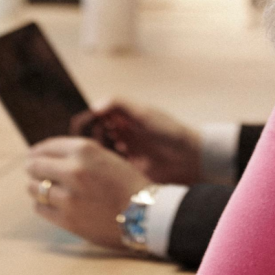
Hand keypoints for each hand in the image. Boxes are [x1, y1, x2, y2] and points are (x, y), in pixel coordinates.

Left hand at [24, 136, 151, 249]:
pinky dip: (42, 205)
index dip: (38, 151)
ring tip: (41, 188)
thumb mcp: (106, 157)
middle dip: (33, 168)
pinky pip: (40, 208)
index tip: (34, 155)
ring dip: (35, 187)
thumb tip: (48, 155)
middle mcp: (74, 171)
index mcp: (85, 151)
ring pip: (34, 188)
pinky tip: (50, 203)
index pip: (47, 146)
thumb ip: (79, 154)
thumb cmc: (128, 184)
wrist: (146, 214)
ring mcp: (69, 197)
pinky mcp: (67, 219)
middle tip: (33, 171)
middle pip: (35, 166)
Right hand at [74, 99, 202, 184]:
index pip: (94, 116)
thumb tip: (93, 107)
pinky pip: (108, 168)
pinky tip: (108, 170)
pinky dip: (104, 168)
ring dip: (96, 155)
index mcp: (123, 116)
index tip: (83, 129)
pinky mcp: (127, 169)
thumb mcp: (144, 114)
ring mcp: (124, 152)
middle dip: (89, 139)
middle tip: (97, 145)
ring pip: (98, 152)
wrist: (191, 160)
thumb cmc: (170, 132)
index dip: (86, 121)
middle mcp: (121, 133)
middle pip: (92, 134)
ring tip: (103, 158)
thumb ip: (119, 104)